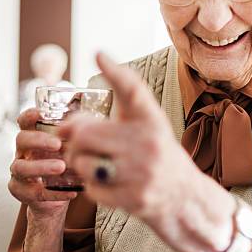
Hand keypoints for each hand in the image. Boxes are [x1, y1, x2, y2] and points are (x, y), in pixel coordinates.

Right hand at [9, 108, 77, 218]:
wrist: (57, 196)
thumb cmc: (65, 165)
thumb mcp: (70, 148)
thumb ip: (75, 132)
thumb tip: (86, 109)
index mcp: (33, 138)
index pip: (24, 122)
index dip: (29, 116)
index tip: (39, 113)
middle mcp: (22, 153)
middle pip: (21, 140)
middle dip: (38, 140)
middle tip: (58, 144)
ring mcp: (19, 173)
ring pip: (21, 167)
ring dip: (41, 166)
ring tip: (61, 167)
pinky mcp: (23, 192)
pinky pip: (34, 193)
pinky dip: (54, 193)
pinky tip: (71, 192)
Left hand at [59, 52, 234, 251]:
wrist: (186, 198)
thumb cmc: (159, 156)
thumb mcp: (148, 126)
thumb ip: (113, 116)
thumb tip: (64, 124)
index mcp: (153, 120)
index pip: (134, 91)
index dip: (116, 71)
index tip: (98, 53)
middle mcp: (149, 144)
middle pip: (86, 133)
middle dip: (76, 138)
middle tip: (82, 143)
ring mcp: (142, 173)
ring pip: (83, 162)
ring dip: (82, 164)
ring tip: (97, 163)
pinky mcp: (133, 199)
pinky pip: (90, 188)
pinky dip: (92, 186)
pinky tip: (108, 182)